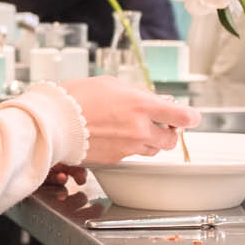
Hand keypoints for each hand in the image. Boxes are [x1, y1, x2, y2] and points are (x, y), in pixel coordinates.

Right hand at [56, 77, 200, 165]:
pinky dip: (129, 147)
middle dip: (168, 131)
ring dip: (149, 140)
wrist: (53, 122)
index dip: (191, 117)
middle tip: (160, 123)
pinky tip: (114, 135)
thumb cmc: (77, 97)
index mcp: (142, 106)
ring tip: (132, 128)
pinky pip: (132, 155)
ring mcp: (128, 147)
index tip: (191, 117)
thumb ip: (139, 94)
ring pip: (153, 150)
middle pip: (171, 139)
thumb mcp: (111, 84)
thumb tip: (158, 101)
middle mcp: (139, 129)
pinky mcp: (116, 159)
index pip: (183, 117)